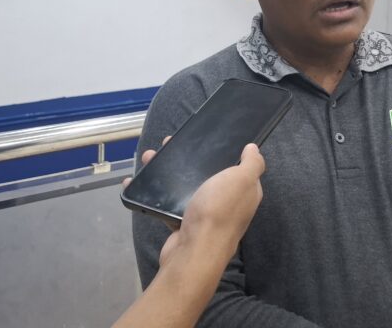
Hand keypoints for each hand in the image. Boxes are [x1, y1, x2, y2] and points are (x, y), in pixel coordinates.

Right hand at [126, 136, 264, 267]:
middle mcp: (226, 203)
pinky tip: (137, 182)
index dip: (224, 152)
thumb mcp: (242, 180)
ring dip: (166, 173)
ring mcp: (203, 215)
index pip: (238, 168)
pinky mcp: (182, 224)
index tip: (204, 139)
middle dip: (187, 160)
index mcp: (243, 192)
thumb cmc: (219, 211)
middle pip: (206, 175)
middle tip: (167, 145)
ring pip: (184, 187)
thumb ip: (252, 164)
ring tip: (148, 158)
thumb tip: (254, 148)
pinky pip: (166, 204)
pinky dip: (152, 194)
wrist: (192, 252)